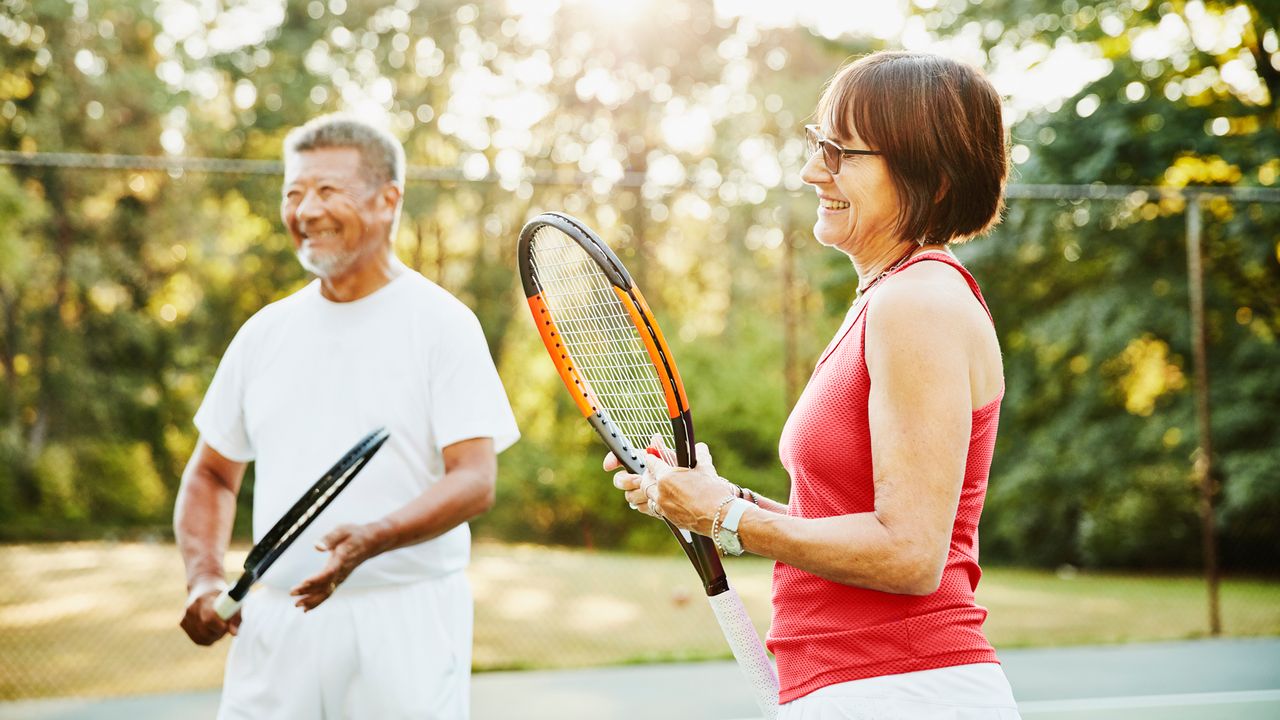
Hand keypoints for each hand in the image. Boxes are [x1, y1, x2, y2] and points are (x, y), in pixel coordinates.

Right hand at [179, 576, 238, 645]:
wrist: (205, 586)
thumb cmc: (222, 595)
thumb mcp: (233, 601)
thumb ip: (236, 617)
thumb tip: (234, 633)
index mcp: (203, 600)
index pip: (209, 620)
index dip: (221, 627)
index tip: (228, 625)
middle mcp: (191, 609)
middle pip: (206, 632)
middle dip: (219, 632)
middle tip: (225, 625)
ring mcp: (184, 617)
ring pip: (202, 638)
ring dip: (214, 636)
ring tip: (219, 625)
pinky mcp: (182, 624)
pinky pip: (198, 639)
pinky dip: (207, 638)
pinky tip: (211, 628)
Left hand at [290, 521, 390, 610]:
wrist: (371, 542)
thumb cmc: (355, 534)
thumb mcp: (342, 530)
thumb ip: (329, 538)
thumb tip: (317, 546)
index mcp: (341, 559)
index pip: (328, 572)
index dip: (316, 579)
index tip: (302, 583)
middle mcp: (342, 572)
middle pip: (325, 586)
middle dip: (308, 591)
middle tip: (292, 594)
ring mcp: (341, 577)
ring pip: (327, 593)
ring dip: (312, 600)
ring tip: (298, 605)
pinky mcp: (339, 580)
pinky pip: (328, 593)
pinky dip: (318, 601)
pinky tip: (307, 607)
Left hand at [609, 437, 735, 535]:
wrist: (721, 517)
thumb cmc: (714, 491)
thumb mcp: (705, 469)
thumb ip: (700, 456)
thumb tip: (701, 447)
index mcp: (666, 477)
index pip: (652, 463)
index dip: (651, 457)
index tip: (650, 454)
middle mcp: (661, 493)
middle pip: (645, 482)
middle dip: (647, 475)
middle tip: (651, 471)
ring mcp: (664, 507)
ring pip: (647, 498)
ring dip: (649, 491)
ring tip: (655, 487)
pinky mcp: (670, 519)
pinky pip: (655, 510)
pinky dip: (656, 503)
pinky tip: (662, 501)